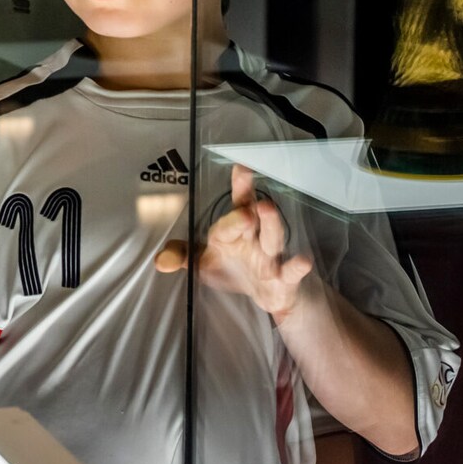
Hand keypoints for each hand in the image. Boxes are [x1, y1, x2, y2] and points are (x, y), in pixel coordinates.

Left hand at [155, 165, 314, 320]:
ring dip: (271, 223)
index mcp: (236, 229)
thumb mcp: (203, 262)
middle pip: (256, 217)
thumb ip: (182, 256)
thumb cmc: (234, 268)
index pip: (237, 205)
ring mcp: (272, 257)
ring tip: (267, 209)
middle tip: (249, 196)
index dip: (241, 187)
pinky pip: (291, 272)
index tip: (242, 168)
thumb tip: (160, 262)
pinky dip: (297, 266)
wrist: (268, 294)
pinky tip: (302, 260)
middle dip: (252, 206)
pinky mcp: (285, 279)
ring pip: (273, 237)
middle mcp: (256, 237)